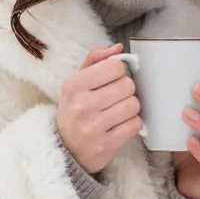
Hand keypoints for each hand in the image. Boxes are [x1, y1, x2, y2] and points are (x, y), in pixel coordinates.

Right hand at [57, 43, 141, 175]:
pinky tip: (119, 127)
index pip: (115, 67)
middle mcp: (82, 105)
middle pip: (128, 86)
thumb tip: (118, 48)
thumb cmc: (74, 111)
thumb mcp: (76, 83)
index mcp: (74, 85)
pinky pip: (135, 125)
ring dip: (129, 109)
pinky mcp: (106, 145)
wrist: (64, 149)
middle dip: (125, 92)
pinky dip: (131, 125)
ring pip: (134, 105)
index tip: (111, 81)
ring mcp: (93, 127)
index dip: (118, 73)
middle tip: (114, 100)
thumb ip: (95, 61)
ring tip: (116, 114)